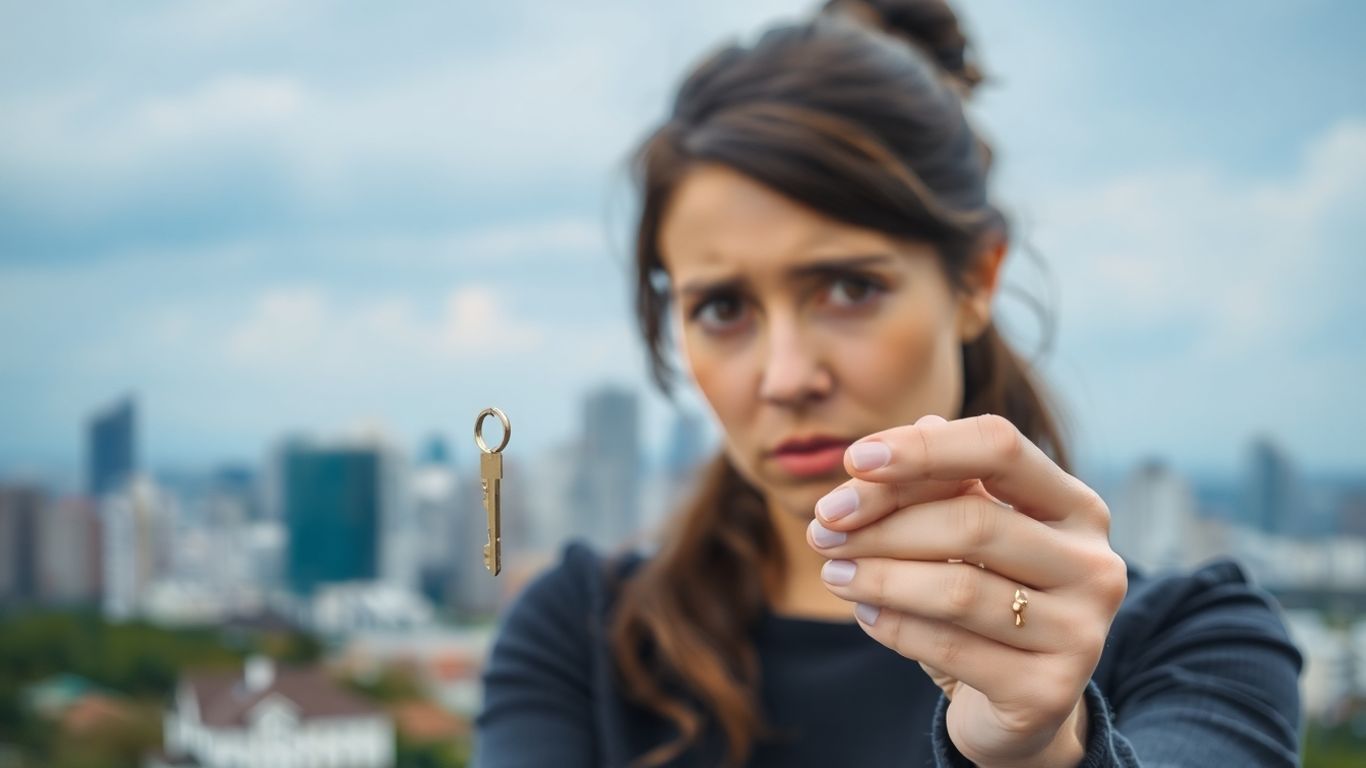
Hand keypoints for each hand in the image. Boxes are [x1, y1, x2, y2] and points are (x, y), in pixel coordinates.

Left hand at [806, 413, 1127, 767]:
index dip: (923, 449)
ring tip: (832, 572)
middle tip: (822, 532)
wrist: (1018, 706)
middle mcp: (1094, 565)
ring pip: (956, 588)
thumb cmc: (984, 596)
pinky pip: (950, 647)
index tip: (853, 459)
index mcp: (1077, 508)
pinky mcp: (1048, 691)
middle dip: (882, 524)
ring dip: (878, 576)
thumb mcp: (962, 534)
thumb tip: (901, 437)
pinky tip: (863, 615)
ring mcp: (1080, 631)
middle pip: (972, 521)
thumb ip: (936, 485)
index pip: (1001, 449)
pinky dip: (894, 626)